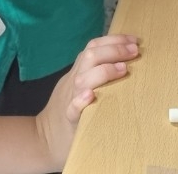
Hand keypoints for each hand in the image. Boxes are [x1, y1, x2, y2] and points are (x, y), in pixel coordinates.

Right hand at [35, 33, 138, 168]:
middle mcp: (74, 81)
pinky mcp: (69, 118)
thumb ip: (94, 73)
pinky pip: (72, 107)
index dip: (113, 40)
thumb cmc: (69, 109)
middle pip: (89, 56)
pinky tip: (91, 96)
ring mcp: (70, 98)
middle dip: (114, 50)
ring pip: (82, 79)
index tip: (134, 40)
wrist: (44, 137)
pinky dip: (81, 100)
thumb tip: (124, 61)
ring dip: (103, 72)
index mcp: (78, 72)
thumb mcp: (79, 86)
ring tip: (123, 69)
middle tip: (134, 51)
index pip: (93, 47)